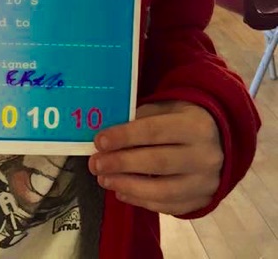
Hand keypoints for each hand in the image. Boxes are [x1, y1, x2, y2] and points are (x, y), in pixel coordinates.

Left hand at [88, 100, 222, 214]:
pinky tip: (121, 192)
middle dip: (122, 164)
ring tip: (104, 180)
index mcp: (195, 126)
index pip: (154, 131)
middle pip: (158, 162)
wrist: (219, 140)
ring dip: (128, 186)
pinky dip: (142, 201)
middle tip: (95, 164)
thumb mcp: (166, 108)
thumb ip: (140, 118)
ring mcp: (206, 182)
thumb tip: (107, 134)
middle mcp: (205, 156)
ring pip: (163, 190)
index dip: (124, 137)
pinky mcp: (203, 201)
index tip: (99, 142)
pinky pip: (169, 206)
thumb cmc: (182, 119)